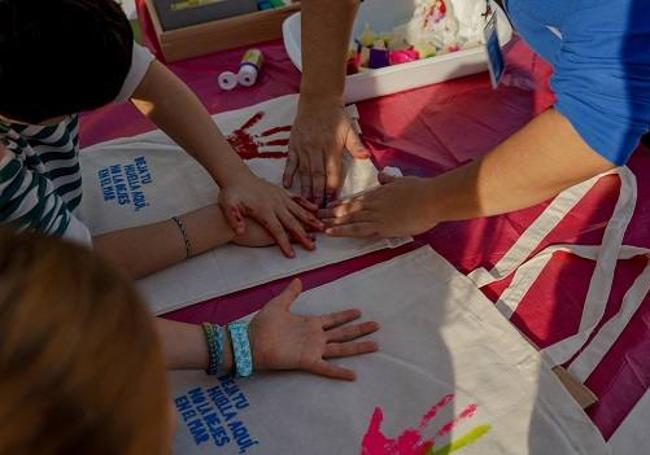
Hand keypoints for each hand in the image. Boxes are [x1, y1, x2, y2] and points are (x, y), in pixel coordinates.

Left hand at [219, 171, 323, 257]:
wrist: (235, 176)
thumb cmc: (231, 192)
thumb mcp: (227, 204)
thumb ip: (233, 217)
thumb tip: (240, 231)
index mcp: (263, 210)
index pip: (276, 230)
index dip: (284, 243)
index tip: (291, 255)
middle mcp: (275, 204)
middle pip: (292, 222)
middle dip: (303, 235)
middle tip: (312, 246)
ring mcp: (280, 197)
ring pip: (298, 210)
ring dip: (310, 220)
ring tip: (322, 228)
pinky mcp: (281, 191)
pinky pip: (297, 198)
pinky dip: (307, 204)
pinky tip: (316, 209)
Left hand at [249, 279, 379, 380]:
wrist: (250, 342)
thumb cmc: (262, 325)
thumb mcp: (278, 305)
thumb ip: (290, 294)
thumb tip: (298, 280)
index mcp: (310, 324)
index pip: (333, 319)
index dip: (345, 315)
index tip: (359, 311)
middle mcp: (315, 337)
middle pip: (343, 333)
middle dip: (360, 329)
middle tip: (376, 326)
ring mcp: (313, 349)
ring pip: (341, 348)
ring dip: (358, 347)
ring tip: (375, 344)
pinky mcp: (307, 361)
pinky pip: (326, 368)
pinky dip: (340, 372)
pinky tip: (353, 375)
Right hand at [283, 98, 369, 206]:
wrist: (317, 99)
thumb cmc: (335, 116)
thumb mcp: (349, 128)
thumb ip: (356, 145)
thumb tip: (365, 157)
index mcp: (331, 147)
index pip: (332, 172)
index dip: (332, 187)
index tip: (332, 201)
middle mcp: (316, 149)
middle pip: (317, 176)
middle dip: (318, 194)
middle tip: (318, 210)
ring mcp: (303, 148)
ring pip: (304, 172)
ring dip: (305, 189)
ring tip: (306, 203)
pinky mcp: (293, 145)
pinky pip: (290, 163)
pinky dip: (288, 175)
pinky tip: (287, 187)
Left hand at [319, 173, 437, 237]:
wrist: (432, 198)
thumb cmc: (422, 190)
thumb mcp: (401, 181)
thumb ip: (389, 180)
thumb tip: (382, 176)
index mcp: (378, 193)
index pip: (354, 199)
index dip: (340, 203)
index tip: (328, 205)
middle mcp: (373, 203)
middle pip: (346, 208)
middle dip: (329, 212)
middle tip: (313, 215)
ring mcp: (375, 215)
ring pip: (346, 218)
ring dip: (330, 221)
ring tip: (315, 224)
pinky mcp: (380, 226)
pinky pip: (356, 229)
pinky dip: (341, 230)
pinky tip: (329, 232)